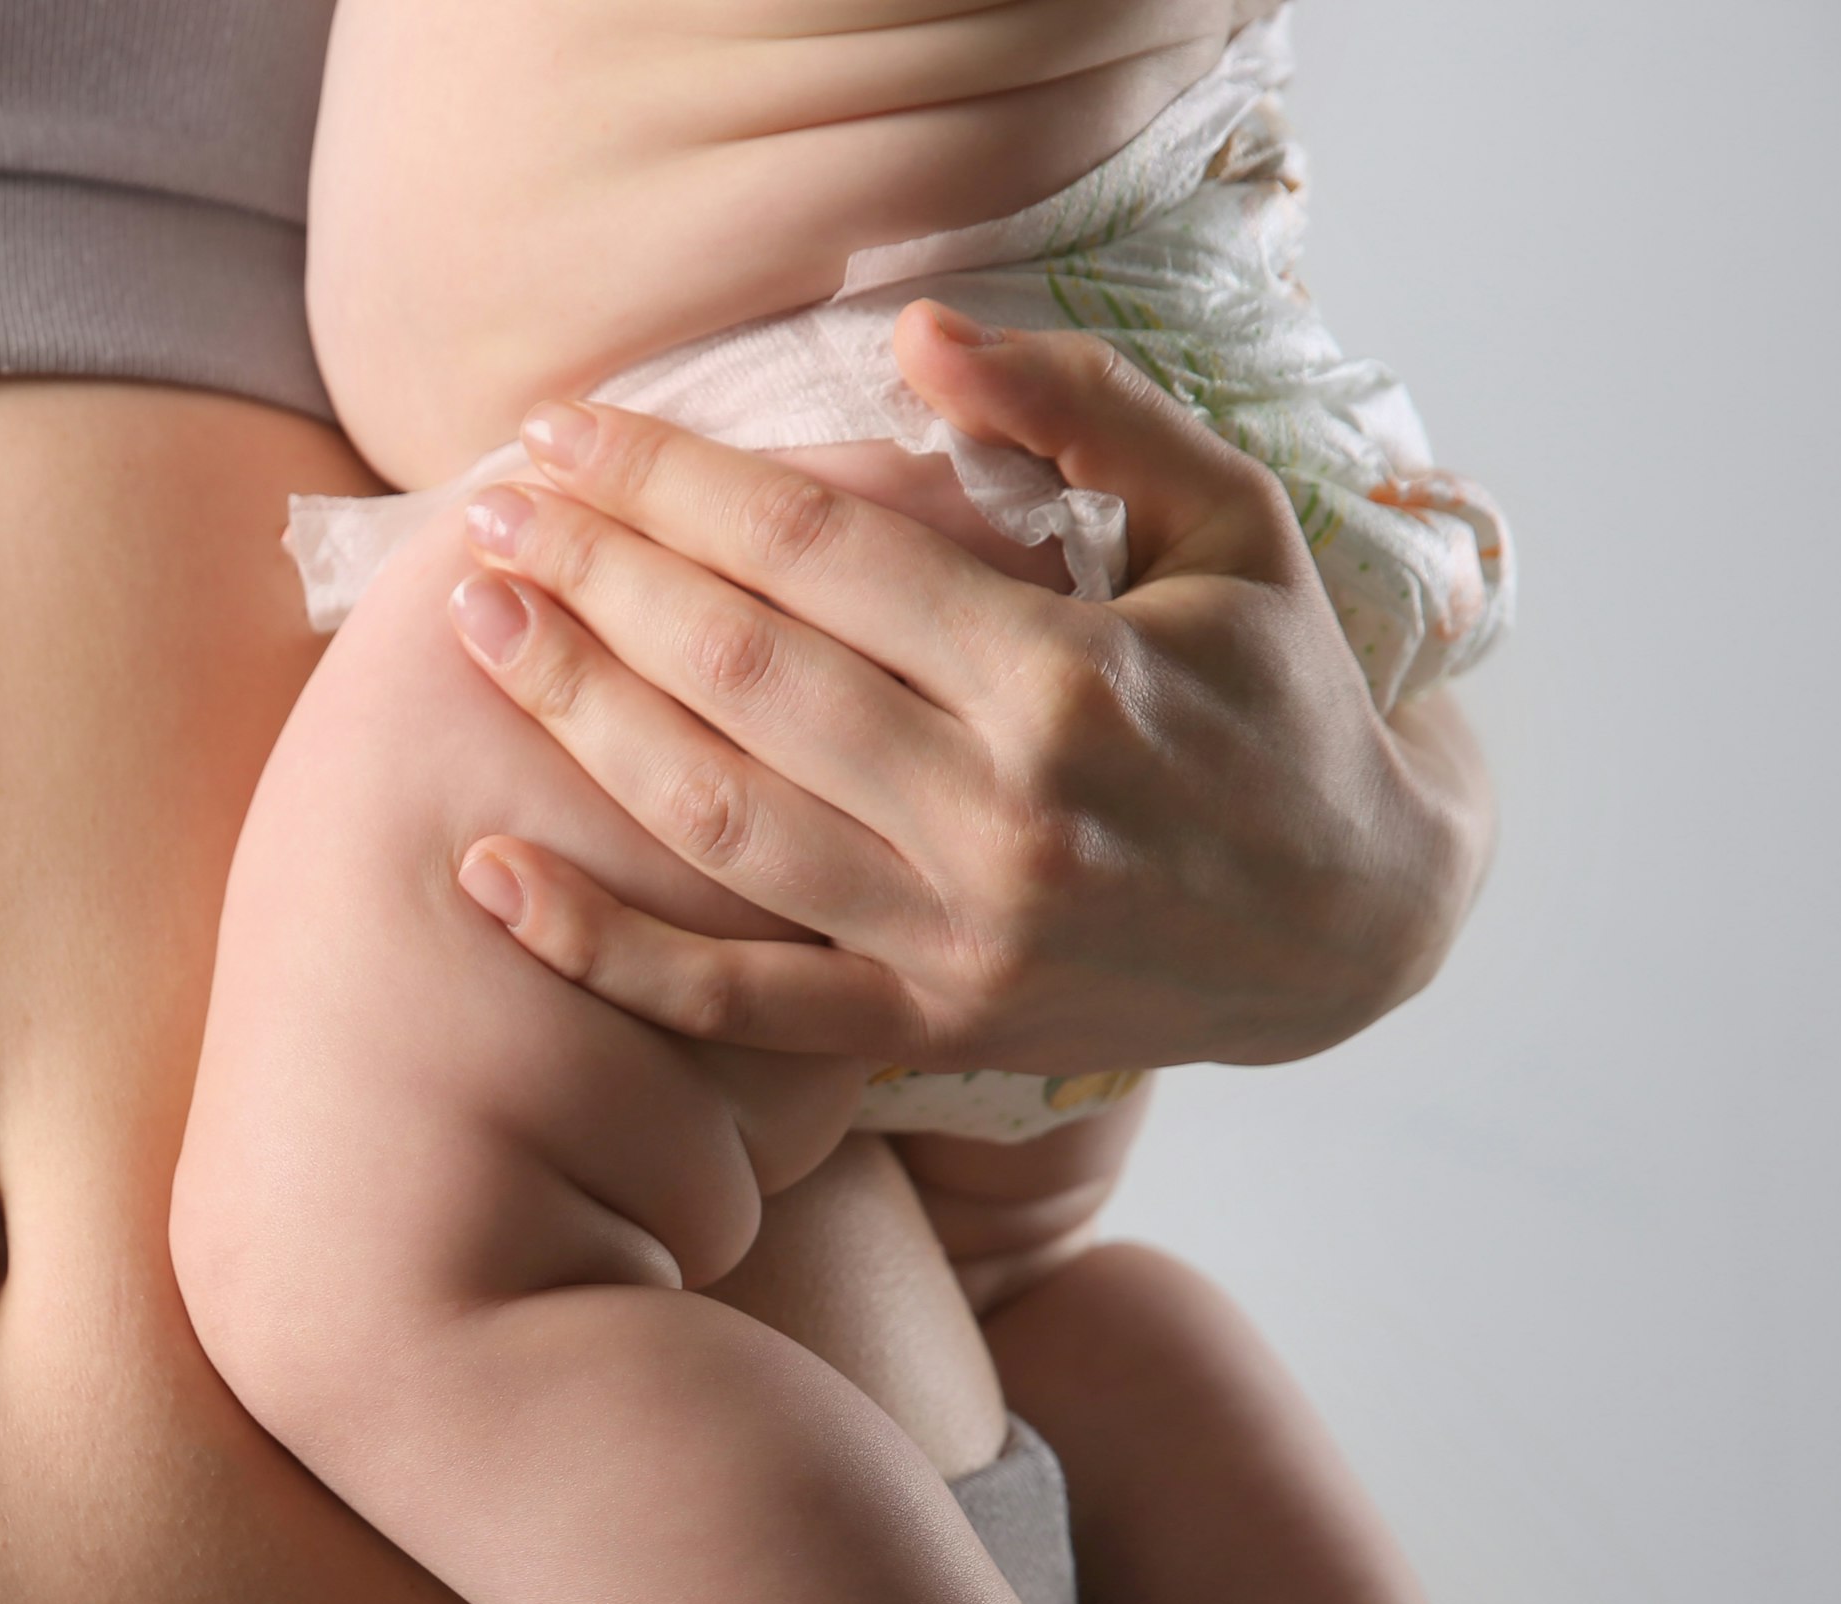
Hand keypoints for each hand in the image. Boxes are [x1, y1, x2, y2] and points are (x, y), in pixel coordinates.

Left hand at [444, 303, 1494, 1070]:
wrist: (1357, 924)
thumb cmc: (1281, 698)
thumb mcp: (1229, 521)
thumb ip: (1082, 412)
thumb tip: (913, 337)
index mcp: (1065, 680)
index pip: (818, 557)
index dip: (675, 486)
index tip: (570, 432)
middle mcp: (998, 818)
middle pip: (740, 675)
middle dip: (597, 580)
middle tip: (491, 510)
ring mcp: (952, 940)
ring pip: (714, 822)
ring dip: (578, 719)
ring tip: (483, 627)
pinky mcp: (924, 1028)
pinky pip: (731, 1004)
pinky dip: (604, 952)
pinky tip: (491, 877)